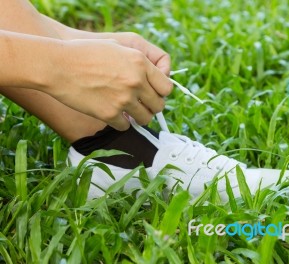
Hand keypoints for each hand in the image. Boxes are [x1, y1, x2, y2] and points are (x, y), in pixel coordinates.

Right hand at [47, 39, 172, 130]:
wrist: (57, 65)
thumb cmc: (86, 53)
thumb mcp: (118, 47)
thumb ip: (140, 62)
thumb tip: (155, 77)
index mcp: (141, 63)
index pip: (167, 88)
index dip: (161, 93)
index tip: (153, 95)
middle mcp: (136, 82)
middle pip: (159, 106)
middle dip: (151, 107)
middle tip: (142, 106)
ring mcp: (124, 99)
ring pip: (145, 119)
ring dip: (139, 117)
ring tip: (129, 112)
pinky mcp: (110, 114)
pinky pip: (126, 126)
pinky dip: (120, 123)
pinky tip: (112, 115)